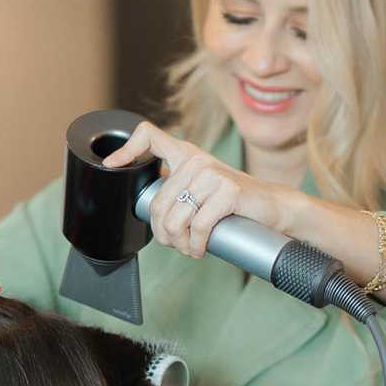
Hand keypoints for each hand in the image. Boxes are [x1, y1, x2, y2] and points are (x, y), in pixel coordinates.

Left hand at [102, 120, 286, 263]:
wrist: (273, 207)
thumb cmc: (234, 203)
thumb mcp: (202, 189)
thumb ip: (179, 188)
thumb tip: (151, 211)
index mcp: (186, 154)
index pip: (148, 136)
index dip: (125, 150)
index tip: (111, 166)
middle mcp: (197, 160)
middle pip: (156, 203)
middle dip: (163, 234)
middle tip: (176, 244)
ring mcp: (212, 174)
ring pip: (174, 220)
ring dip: (179, 244)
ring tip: (189, 248)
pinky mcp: (227, 191)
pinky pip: (197, 227)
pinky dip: (196, 246)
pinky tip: (200, 249)